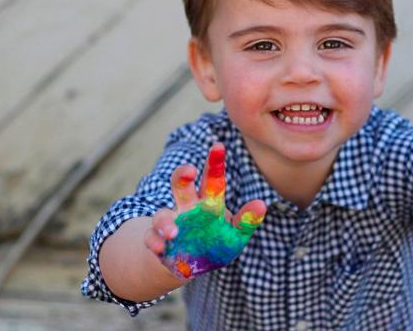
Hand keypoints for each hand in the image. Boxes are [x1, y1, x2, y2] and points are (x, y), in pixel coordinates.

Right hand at [144, 142, 266, 278]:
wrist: (193, 266)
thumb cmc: (217, 243)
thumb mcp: (235, 235)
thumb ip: (247, 221)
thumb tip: (261, 205)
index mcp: (208, 203)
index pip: (212, 180)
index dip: (214, 163)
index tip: (218, 146)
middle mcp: (187, 208)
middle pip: (181, 186)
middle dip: (182, 176)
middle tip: (189, 170)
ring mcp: (171, 223)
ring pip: (162, 215)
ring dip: (166, 222)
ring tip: (174, 232)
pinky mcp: (158, 241)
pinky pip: (152, 238)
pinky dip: (155, 242)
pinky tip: (162, 248)